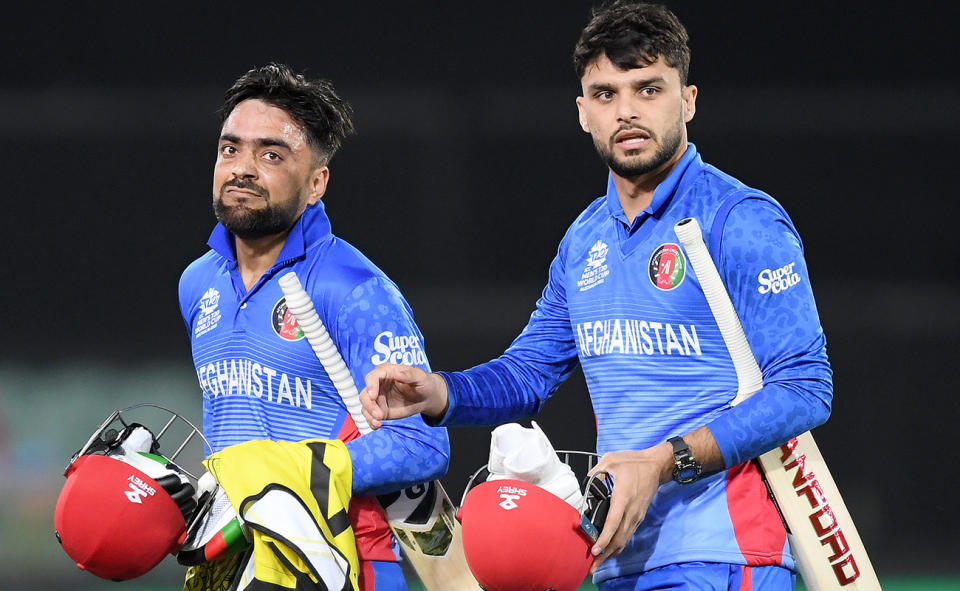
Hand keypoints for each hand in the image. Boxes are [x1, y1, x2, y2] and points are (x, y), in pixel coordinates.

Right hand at [361, 364, 448, 428]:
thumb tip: (396, 372)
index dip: (371, 386)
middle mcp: (378, 384)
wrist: (425, 397)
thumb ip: (409, 375)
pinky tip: (377, 425)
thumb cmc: (423, 383)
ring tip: (379, 422)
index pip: (373, 377)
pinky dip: (371, 421)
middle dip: (369, 405)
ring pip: (366, 406)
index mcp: (386, 372)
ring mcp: (378, 398)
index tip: (373, 396)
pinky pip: (370, 416)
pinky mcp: (380, 409)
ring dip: (369, 415)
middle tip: (379, 415)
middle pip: (365, 394)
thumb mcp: (419, 377)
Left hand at [586, 443, 672, 572]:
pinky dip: (619, 545)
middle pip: (619, 538)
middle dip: (605, 553)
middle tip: (592, 565)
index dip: (604, 538)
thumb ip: (596, 472)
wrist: (657, 465)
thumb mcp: (611, 460)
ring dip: (612, 552)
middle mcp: (631, 510)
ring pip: (624, 539)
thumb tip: (585, 482)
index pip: (613, 523)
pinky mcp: (639, 516)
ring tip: (599, 562)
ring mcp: (637, 515)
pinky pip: (628, 534)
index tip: (595, 549)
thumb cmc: (634, 462)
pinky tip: (610, 550)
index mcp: (623, 497)